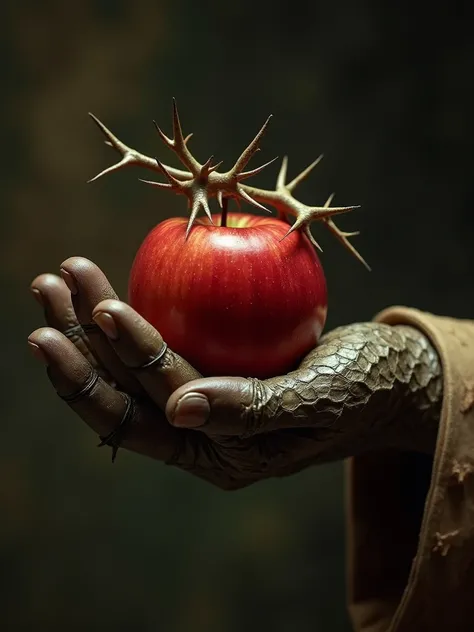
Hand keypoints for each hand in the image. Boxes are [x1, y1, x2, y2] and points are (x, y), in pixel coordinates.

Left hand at [28, 258, 442, 489]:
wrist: (389, 374)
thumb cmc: (365, 386)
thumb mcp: (320, 397)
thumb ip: (255, 409)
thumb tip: (180, 410)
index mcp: (221, 454)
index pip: (155, 409)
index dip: (123, 360)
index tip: (102, 306)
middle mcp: (199, 431)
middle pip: (123, 393)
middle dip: (81, 343)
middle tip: (47, 287)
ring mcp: (199, 398)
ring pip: (128, 368)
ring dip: (88, 324)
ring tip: (59, 278)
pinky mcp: (208, 367)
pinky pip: (155, 344)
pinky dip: (125, 316)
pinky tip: (99, 288)